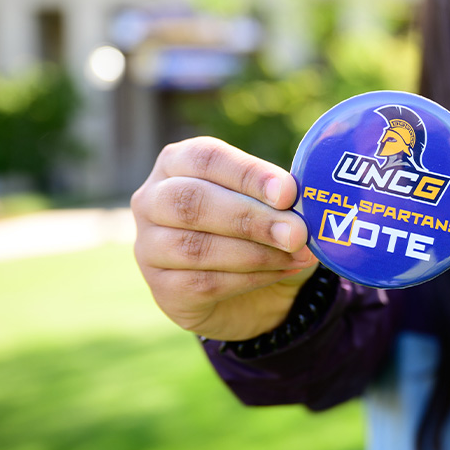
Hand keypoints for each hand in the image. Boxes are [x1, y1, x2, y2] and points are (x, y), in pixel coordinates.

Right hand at [131, 137, 317, 340]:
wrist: (261, 292)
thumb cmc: (264, 231)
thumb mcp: (277, 206)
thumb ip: (283, 198)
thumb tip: (299, 202)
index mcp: (178, 163)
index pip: (206, 158)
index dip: (248, 174)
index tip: (288, 192)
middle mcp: (152, 201)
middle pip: (191, 202)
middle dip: (250, 217)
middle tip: (297, 232)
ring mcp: (150, 248)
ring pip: (195, 247)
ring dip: (256, 252)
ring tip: (298, 254)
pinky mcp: (163, 290)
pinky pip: (204, 283)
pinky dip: (251, 278)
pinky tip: (282, 271)